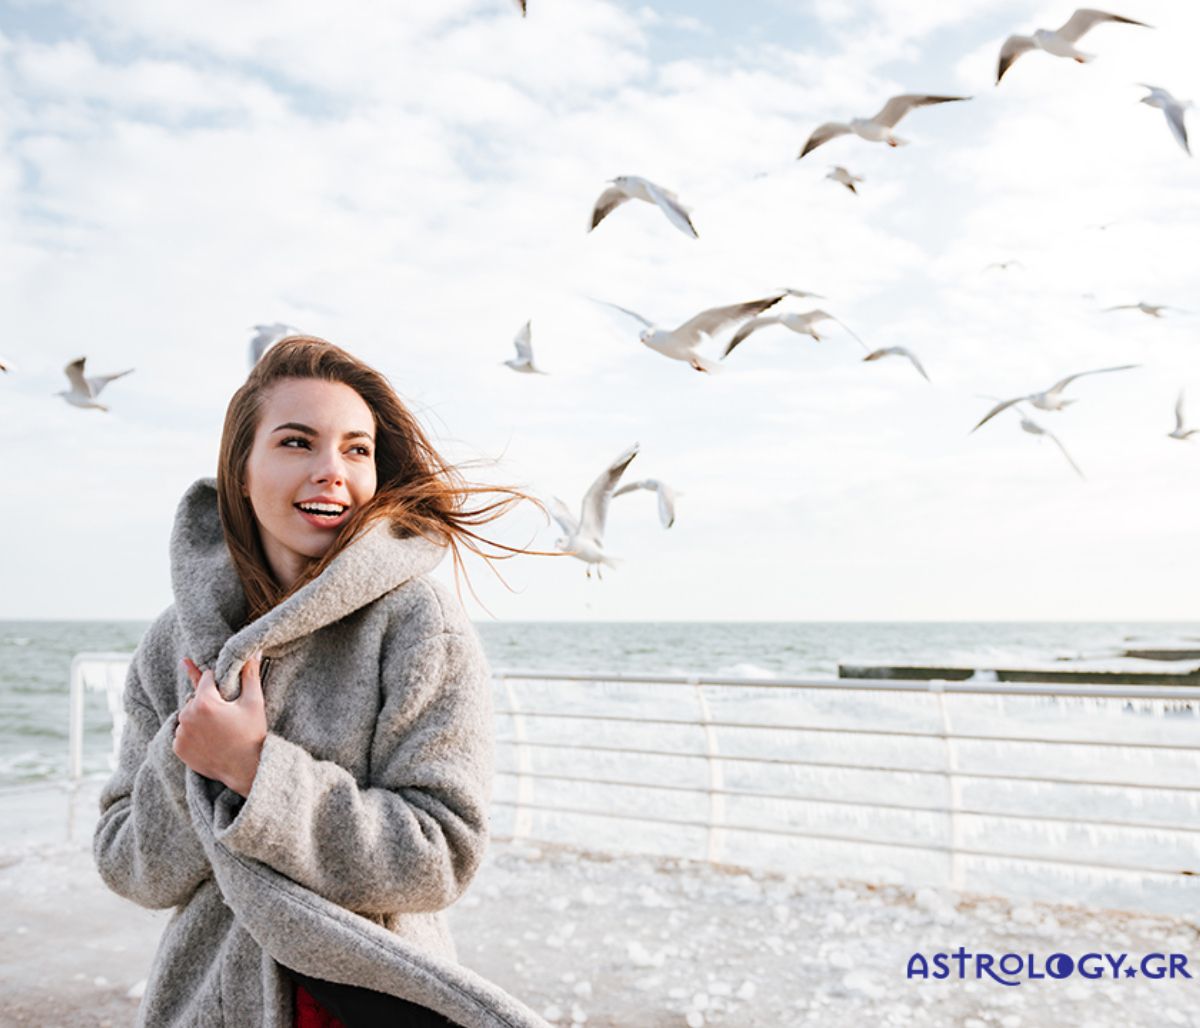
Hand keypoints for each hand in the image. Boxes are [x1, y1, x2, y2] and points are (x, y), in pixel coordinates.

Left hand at [175, 653, 267, 797]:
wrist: (245, 769)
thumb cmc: (252, 733)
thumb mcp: (253, 702)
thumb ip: (249, 674)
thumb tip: (253, 651)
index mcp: (204, 701)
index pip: (205, 678)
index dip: (218, 683)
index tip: (227, 693)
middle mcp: (187, 716)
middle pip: (195, 697)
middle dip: (207, 701)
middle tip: (225, 715)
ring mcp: (180, 733)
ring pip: (187, 714)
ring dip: (198, 717)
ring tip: (218, 729)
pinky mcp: (177, 748)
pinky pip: (182, 732)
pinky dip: (192, 733)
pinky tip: (208, 739)